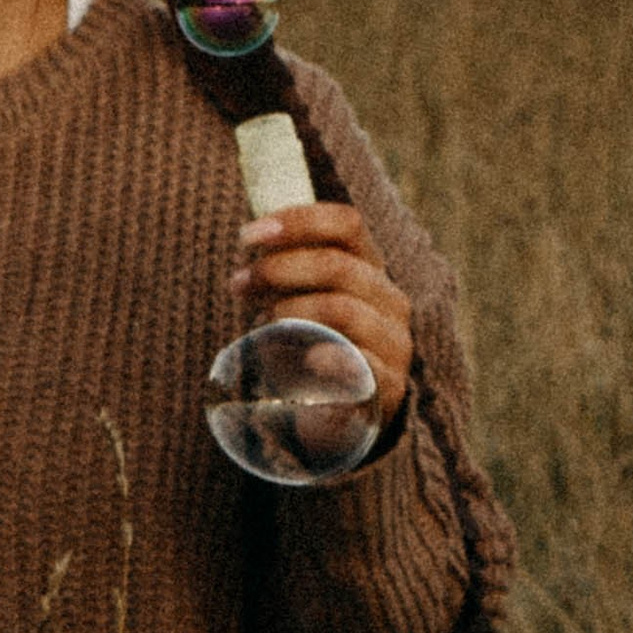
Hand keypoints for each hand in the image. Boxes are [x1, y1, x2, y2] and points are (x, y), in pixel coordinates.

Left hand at [228, 204, 412, 426]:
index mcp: (370, 268)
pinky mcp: (389, 387)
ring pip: (342, 309)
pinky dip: (327, 358)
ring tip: (259, 327)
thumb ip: (285, 266)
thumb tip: (251, 236)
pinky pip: (359, 366)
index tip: (247, 236)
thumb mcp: (301, 297)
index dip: (298, 221)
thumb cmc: (312, 341)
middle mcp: (389, 299)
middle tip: (239, 283)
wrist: (340, 412)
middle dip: (277, 269)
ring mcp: (394, 343)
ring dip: (289, 312)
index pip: (347, 224)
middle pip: (337, 265)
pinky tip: (305, 358)